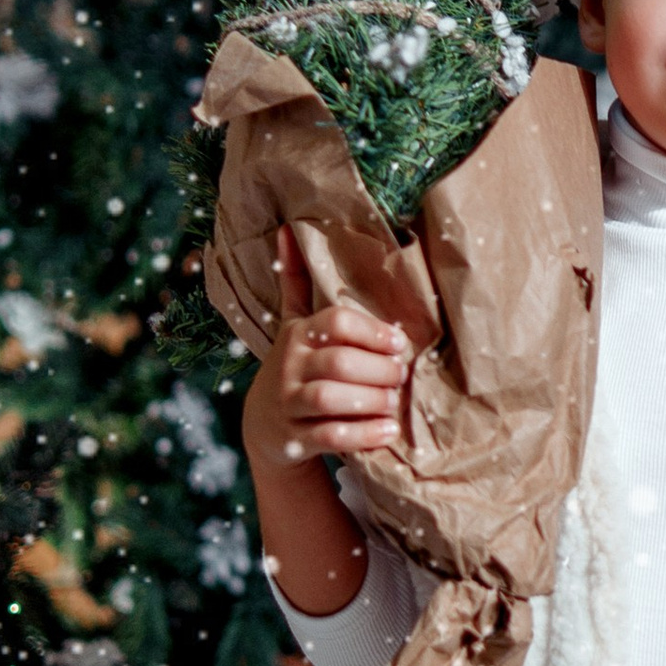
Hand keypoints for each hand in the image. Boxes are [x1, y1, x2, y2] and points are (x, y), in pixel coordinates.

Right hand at [240, 221, 415, 473]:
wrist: (264, 425)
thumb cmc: (294, 365)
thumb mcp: (294, 324)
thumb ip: (296, 281)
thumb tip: (289, 228)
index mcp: (299, 334)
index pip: (336, 322)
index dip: (371, 331)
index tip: (398, 343)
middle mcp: (290, 366)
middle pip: (339, 362)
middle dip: (378, 370)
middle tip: (401, 376)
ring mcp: (290, 403)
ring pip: (330, 399)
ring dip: (370, 401)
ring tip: (394, 403)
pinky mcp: (296, 437)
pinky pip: (331, 436)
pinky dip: (363, 435)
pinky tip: (388, 431)